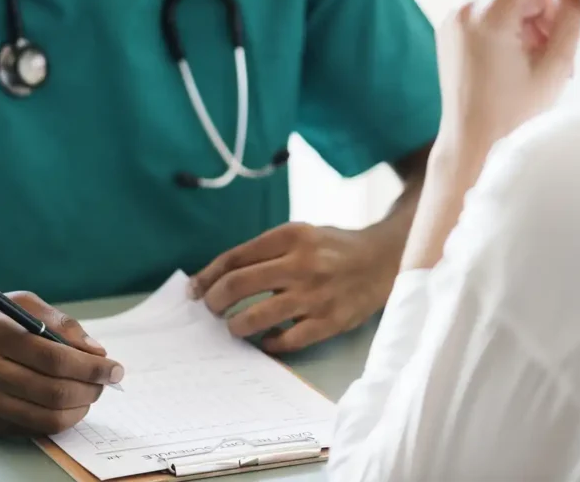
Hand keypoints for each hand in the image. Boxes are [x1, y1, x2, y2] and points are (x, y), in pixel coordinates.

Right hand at [0, 293, 123, 436]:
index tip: (115, 368)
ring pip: (44, 417)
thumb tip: (96, 352)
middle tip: (105, 382)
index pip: (53, 357)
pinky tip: (65, 405)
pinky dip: (56, 419)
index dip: (92, 367)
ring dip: (78, 410)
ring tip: (89, 394)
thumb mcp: (16, 305)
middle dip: (90, 389)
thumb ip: (59, 323)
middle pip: (52, 391)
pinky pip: (29, 428)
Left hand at [190, 223, 391, 353]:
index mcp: (290, 236)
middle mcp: (301, 263)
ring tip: (233, 327)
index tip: (195, 289)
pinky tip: (266, 340)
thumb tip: (219, 278)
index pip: (235, 258)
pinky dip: (269, 343)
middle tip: (211, 309)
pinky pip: (287, 340)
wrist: (383, 260)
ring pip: (256, 316)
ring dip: (235, 325)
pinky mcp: (330, 321)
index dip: (208, 276)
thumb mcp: (300, 236)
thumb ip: (265, 253)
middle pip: (238, 285)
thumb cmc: (332, 248)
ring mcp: (315, 295)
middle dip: (214, 301)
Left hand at [436, 0, 579, 154]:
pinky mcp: (449, 31)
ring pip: (508, 4)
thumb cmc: (513, 113)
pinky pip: (489, 16)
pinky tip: (515, 61)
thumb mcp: (556, 65)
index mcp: (489, 18)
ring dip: (529, 26)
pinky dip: (508, 31)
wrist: (471, 142)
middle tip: (554, 55)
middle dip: (544, 16)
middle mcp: (465, 12)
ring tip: (536, 65)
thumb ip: (571, 16)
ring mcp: (453, 21)